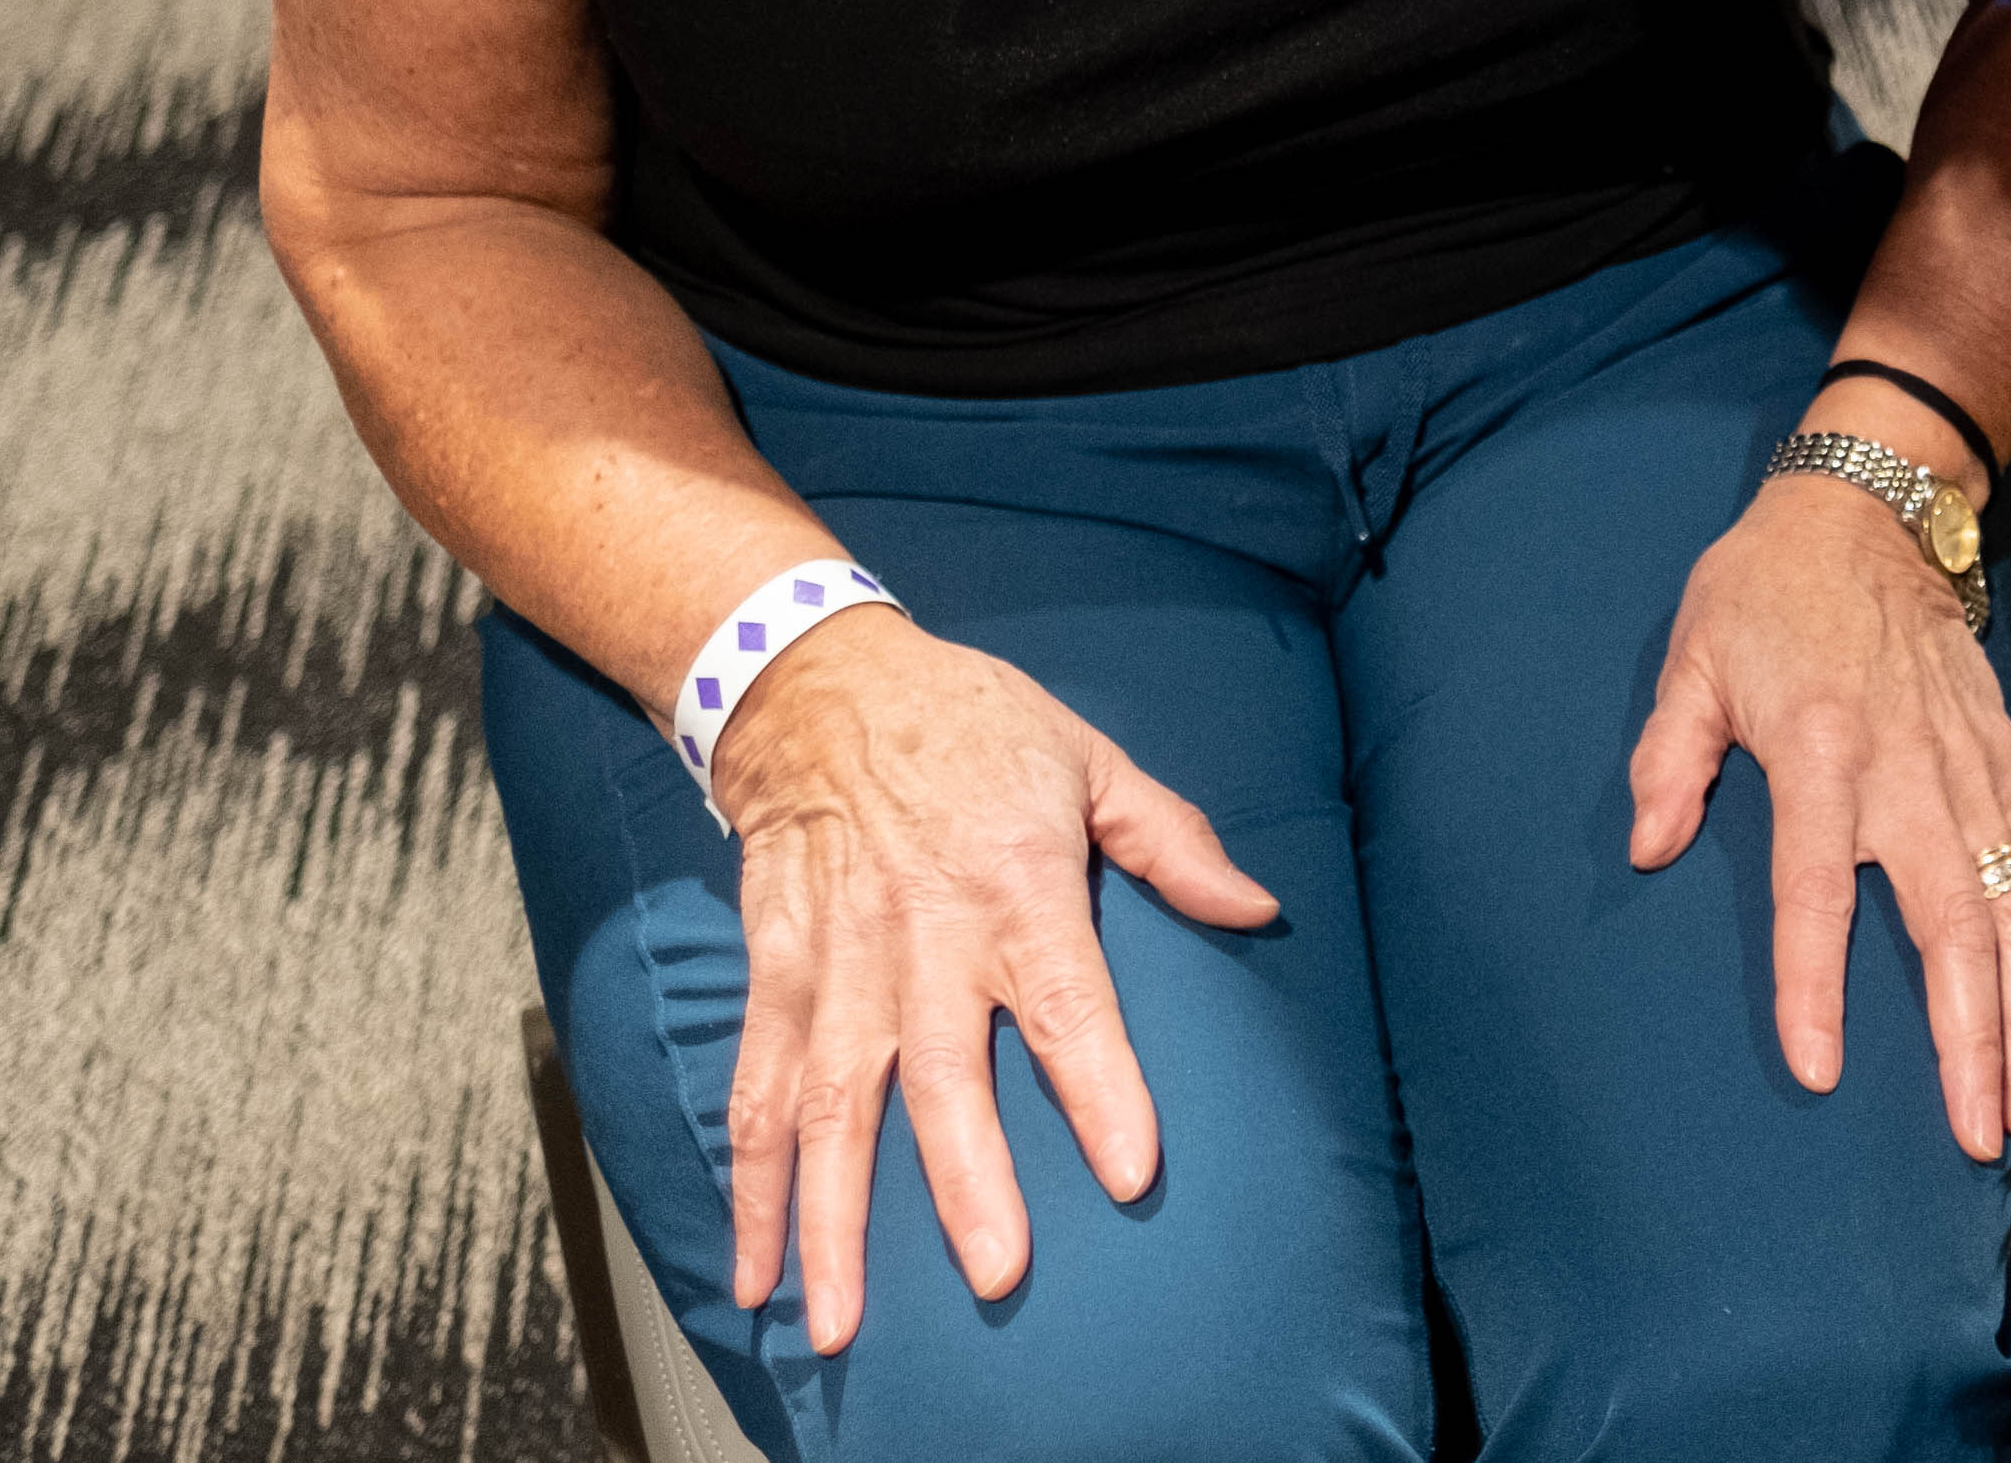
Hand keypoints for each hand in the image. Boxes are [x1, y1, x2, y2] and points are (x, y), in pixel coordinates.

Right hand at [701, 609, 1282, 1353]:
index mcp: (1017, 886)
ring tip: (842, 1322)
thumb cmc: (973, 725)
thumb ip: (1173, 841)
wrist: (819, 688)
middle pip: (943, 1077)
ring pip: (831, 1109)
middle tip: (998, 1273)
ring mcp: (840, 967)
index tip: (1129, 1170)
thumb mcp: (1089, 758)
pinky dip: (752, 1188)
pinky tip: (757, 1272)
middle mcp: (923, 939)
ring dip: (835, 1220)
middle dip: (967, 1181)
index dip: (1100, 1088)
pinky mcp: (777, 979)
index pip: (1068, 1004)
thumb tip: (1258, 908)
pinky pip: (758, 1094)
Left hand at [1632, 459, 2010, 1163]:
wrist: (1874, 508)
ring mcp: (1967, 767)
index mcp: (1818, 748)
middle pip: (1951, 924)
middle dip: (1969, 1038)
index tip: (1820, 1072)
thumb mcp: (1693, 654)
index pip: (1816, 890)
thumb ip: (1668, 756)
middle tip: (1978, 1133)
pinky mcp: (2003, 758)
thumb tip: (1651, 848)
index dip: (1817, 984)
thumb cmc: (1768, 587)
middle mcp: (1906, 768)